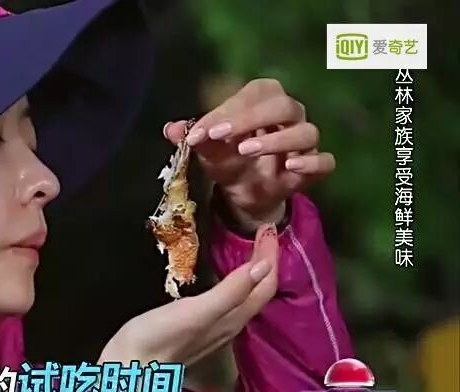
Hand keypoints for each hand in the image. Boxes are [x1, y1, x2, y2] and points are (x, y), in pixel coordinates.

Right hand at [83, 224, 278, 391]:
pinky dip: (234, 282)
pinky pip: (228, 301)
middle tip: (263, 232)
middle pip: (258, 291)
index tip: (268, 227)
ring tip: (250, 249)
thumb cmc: (159, 336)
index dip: (271, 256)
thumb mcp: (197, 310)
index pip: (264, 285)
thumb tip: (264, 265)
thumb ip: (231, 290)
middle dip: (265, 261)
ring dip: (252, 271)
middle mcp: (229, 325)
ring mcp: (213, 329)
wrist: (130, 368)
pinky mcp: (196, 328)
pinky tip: (221, 277)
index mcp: (233, 318)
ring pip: (245, 297)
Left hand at [164, 78, 334, 229]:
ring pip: (306, 131)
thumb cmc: (228, 159)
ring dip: (277, 140)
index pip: (255, 94)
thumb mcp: (208, 149)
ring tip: (246, 150)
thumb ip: (193, 137)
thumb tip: (171, 130)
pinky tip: (290, 167)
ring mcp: (304, 142)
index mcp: (264, 101)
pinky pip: (324, 161)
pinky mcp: (314, 168)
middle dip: (253, 119)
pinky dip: (311, 163)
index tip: (203, 131)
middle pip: (284, 105)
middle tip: (223, 137)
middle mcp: (289, 116)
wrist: (243, 193)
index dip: (231, 109)